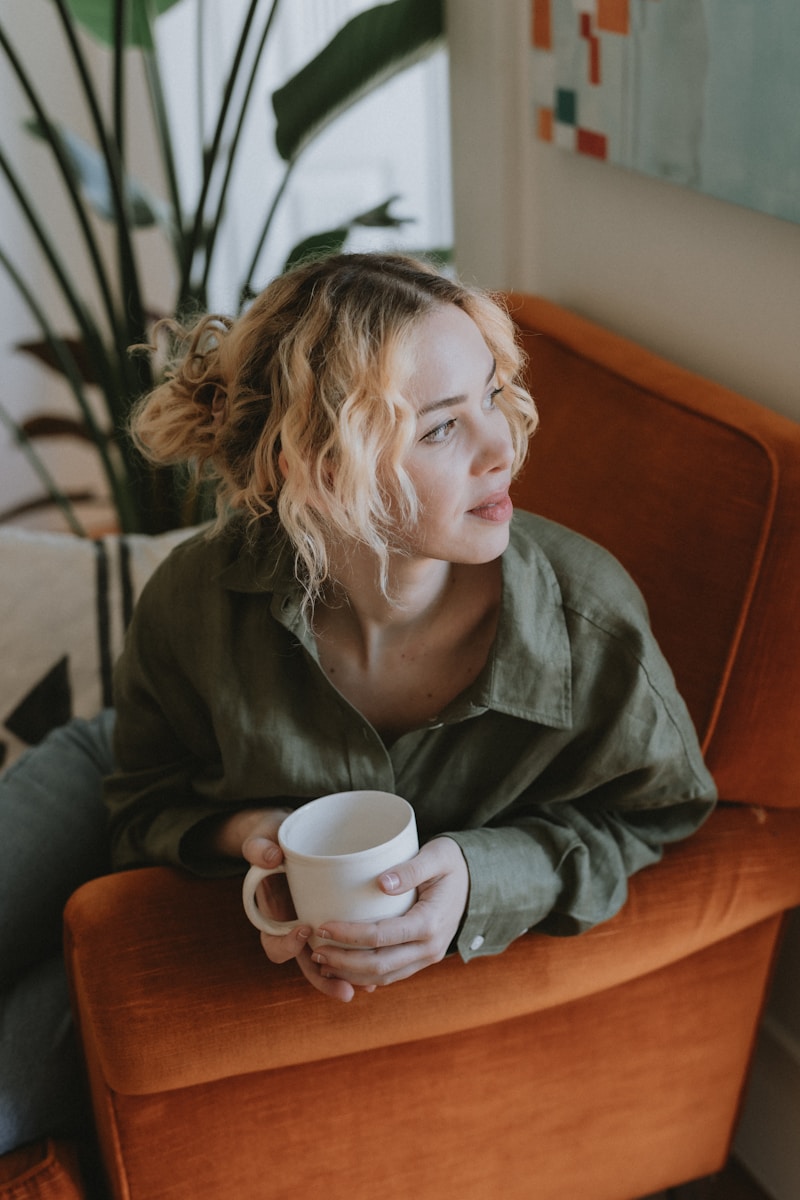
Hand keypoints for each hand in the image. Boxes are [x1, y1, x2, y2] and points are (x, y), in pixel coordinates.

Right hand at [234, 810, 361, 1002]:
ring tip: (369, 988)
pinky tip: (382, 967)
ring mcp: (315, 928)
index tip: (304, 929)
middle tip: (346, 990)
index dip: (286, 944)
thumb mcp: (262, 837)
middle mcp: (293, 928)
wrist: (288, 835)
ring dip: (347, 978)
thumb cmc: (273, 837)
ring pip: (330, 963)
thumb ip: (260, 846)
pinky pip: (346, 947)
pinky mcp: (335, 921)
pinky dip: (360, 959)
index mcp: (272, 915)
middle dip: (326, 979)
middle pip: (306, 964)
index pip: (273, 943)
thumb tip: (272, 858)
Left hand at [306, 837, 469, 990]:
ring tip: (322, 962)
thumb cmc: (453, 863)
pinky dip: (366, 976)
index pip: (380, 936)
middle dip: (342, 961)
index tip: (323, 926)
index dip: (348, 935)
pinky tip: (345, 969)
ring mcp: (427, 957)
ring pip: (383, 976)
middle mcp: (429, 948)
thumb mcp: (437, 856)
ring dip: (351, 973)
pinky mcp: (422, 959)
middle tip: (314, 950)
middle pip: (378, 965)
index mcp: (430, 923)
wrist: (479, 881)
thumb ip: (411, 868)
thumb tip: (381, 882)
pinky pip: (392, 974)